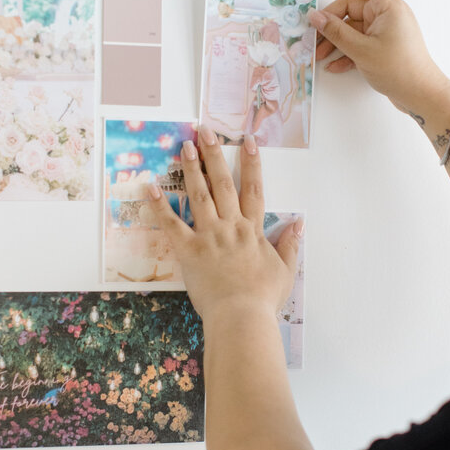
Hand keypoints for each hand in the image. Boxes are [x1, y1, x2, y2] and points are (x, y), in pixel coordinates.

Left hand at [145, 130, 302, 322]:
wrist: (242, 317)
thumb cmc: (263, 298)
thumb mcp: (285, 271)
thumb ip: (289, 245)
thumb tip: (298, 224)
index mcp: (253, 230)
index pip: (253, 189)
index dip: (251, 163)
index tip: (246, 141)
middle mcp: (231, 226)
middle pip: (223, 183)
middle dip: (214, 155)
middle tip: (205, 132)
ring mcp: (209, 236)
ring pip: (199, 196)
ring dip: (191, 169)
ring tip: (184, 147)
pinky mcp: (189, 251)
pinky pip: (172, 225)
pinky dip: (161, 206)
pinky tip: (151, 188)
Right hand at [308, 0, 449, 115]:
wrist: (422, 95)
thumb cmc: (399, 69)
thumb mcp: (362, 50)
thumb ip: (336, 32)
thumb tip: (315, 17)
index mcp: (387, 5)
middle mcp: (387, 13)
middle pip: (350, 8)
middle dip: (330, 24)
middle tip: (312, 40)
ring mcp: (385, 29)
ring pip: (352, 27)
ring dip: (335, 41)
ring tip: (319, 57)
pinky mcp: (383, 44)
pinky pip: (359, 41)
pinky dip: (346, 51)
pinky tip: (334, 66)